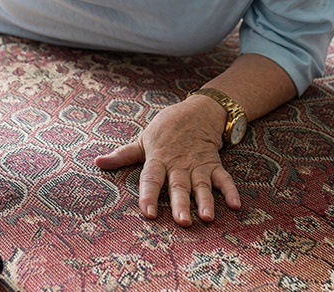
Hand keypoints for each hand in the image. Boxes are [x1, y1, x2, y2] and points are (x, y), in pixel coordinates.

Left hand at [94, 96, 240, 225]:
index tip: (147, 213)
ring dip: (205, 202)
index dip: (148, 195)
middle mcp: (179, 165)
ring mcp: (198, 165)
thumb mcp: (144, 139)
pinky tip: (236, 206)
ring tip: (207, 218)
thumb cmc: (167, 128)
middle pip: (179, 186)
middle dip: (180, 204)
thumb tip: (97, 162)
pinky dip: (231, 191)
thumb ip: (123, 155)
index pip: (151, 178)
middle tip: (182, 222)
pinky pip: (224, 178)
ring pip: (202, 186)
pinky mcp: (214, 164)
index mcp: (159, 159)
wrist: (198, 110)